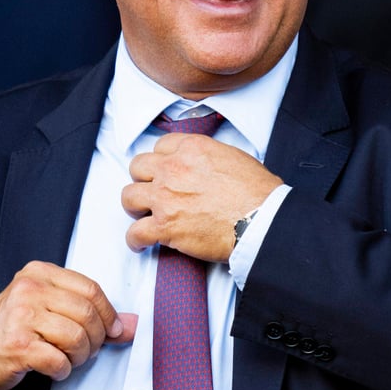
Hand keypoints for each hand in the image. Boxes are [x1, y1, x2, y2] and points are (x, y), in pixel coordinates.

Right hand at [0, 261, 137, 389]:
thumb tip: (132, 325)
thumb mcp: (50, 310)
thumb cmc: (14, 329)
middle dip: (96, 339)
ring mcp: (20, 316)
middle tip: (88, 351)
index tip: (114, 332)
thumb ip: (90, 313)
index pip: (90, 289)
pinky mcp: (16, 346)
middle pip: (87, 314)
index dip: (110, 314)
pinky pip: (57, 360)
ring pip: (76, 337)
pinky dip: (62, 370)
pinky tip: (53, 368)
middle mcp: (29, 290)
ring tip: (69, 360)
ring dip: (80, 357)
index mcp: (39, 274)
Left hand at [122, 132, 281, 261]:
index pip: (160, 146)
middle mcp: (173, 168)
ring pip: (129, 197)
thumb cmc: (257, 192)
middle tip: (152, 192)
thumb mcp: (233, 156)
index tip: (163, 171)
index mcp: (191, 148)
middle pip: (138, 168)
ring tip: (142, 216)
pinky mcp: (164, 226)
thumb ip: (208, 156)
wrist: (261, 219)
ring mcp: (165, 197)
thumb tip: (203, 166)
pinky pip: (135, 232)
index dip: (161, 161)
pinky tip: (140, 243)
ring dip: (135, 207)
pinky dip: (135, 240)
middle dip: (143, 180)